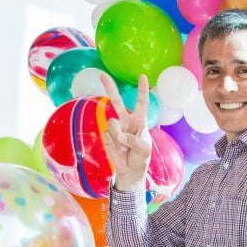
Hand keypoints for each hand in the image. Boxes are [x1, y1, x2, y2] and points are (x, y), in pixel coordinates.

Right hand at [100, 73, 151, 191]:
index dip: (142, 90)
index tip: (142, 76)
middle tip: (102, 75)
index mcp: (139, 121)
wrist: (130, 171)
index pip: (141, 103)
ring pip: (112, 123)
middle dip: (110, 88)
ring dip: (119, 137)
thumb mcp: (144, 150)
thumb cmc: (141, 158)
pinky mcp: (107, 136)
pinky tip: (119, 150)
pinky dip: (114, 145)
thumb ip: (134, 140)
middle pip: (117, 102)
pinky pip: (108, 136)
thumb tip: (119, 133)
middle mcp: (126, 121)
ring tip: (125, 147)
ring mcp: (115, 128)